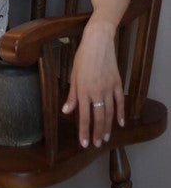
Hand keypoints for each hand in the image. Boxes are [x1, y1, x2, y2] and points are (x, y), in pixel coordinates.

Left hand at [62, 20, 124, 147]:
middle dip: (97, 133)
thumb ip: (72, 95)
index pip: (84, 116)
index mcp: (83, 91)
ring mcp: (109, 88)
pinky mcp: (118, 83)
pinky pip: (120, 101)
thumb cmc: (82, 58)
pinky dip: (120, 113)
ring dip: (108, 127)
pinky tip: (120, 123)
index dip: (84, 131)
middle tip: (96, 145)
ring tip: (106, 138)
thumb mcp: (73, 76)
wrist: (98, 42)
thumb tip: (67, 111)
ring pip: (109, 112)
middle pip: (99, 118)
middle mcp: (97, 92)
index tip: (85, 143)